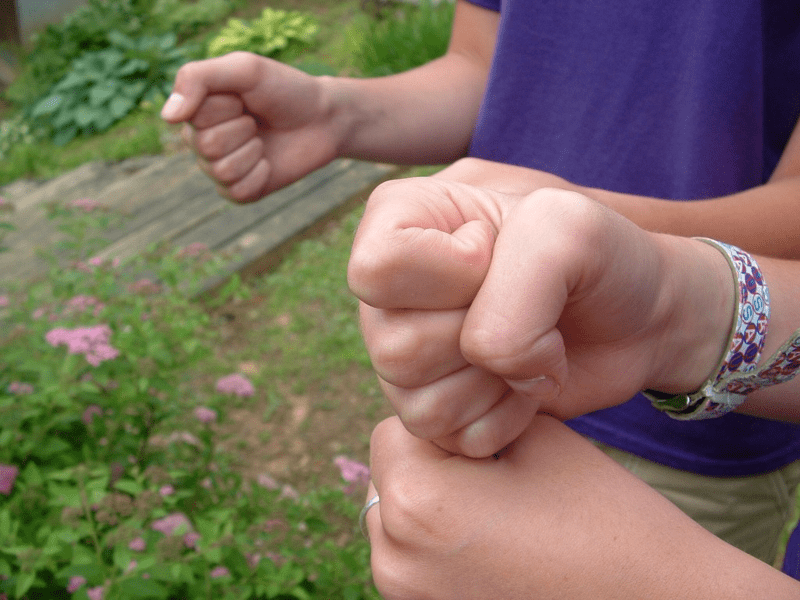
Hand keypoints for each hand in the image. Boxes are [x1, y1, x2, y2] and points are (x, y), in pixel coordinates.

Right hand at [161, 52, 340, 201]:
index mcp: (196, 111)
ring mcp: (219, 168)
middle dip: (242, 129)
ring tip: (263, 140)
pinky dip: (259, 176)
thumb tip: (168, 116)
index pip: (192, 116)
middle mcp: (201, 140)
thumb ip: (198, 78)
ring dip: (252, 152)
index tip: (243, 97)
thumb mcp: (244, 69)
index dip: (226, 106)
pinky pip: (236, 192)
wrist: (323, 119)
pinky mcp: (240, 191)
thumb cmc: (284, 89)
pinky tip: (268, 163)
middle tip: (257, 120)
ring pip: (220, 170)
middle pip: (205, 145)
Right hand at [348, 169, 729, 456]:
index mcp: (403, 217)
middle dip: (479, 335)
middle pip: (389, 343)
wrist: (641, 317)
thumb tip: (486, 362)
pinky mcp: (435, 404)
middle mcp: (393, 291)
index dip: (447, 276)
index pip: (375, 269)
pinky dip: (501, 418)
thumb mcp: (566, 229)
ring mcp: (408, 351)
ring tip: (531, 347)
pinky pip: (441, 434)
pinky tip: (526, 384)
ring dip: (494, 381)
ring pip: (409, 397)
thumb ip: (513, 290)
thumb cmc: (602, 255)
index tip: (497, 256)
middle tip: (528, 310)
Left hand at [363, 416, 794, 599]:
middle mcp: (393, 557)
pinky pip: (416, 559)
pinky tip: (500, 547)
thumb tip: (439, 407)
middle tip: (498, 474)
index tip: (487, 436)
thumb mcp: (535, 437)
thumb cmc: (602, 515)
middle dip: (433, 464)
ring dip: (433, 505)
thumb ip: (471, 415)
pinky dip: (441, 546)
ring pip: (399, 518)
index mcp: (415, 500)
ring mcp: (405, 597)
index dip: (443, 422)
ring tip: (503, 514)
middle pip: (393, 475)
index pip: (395, 427)